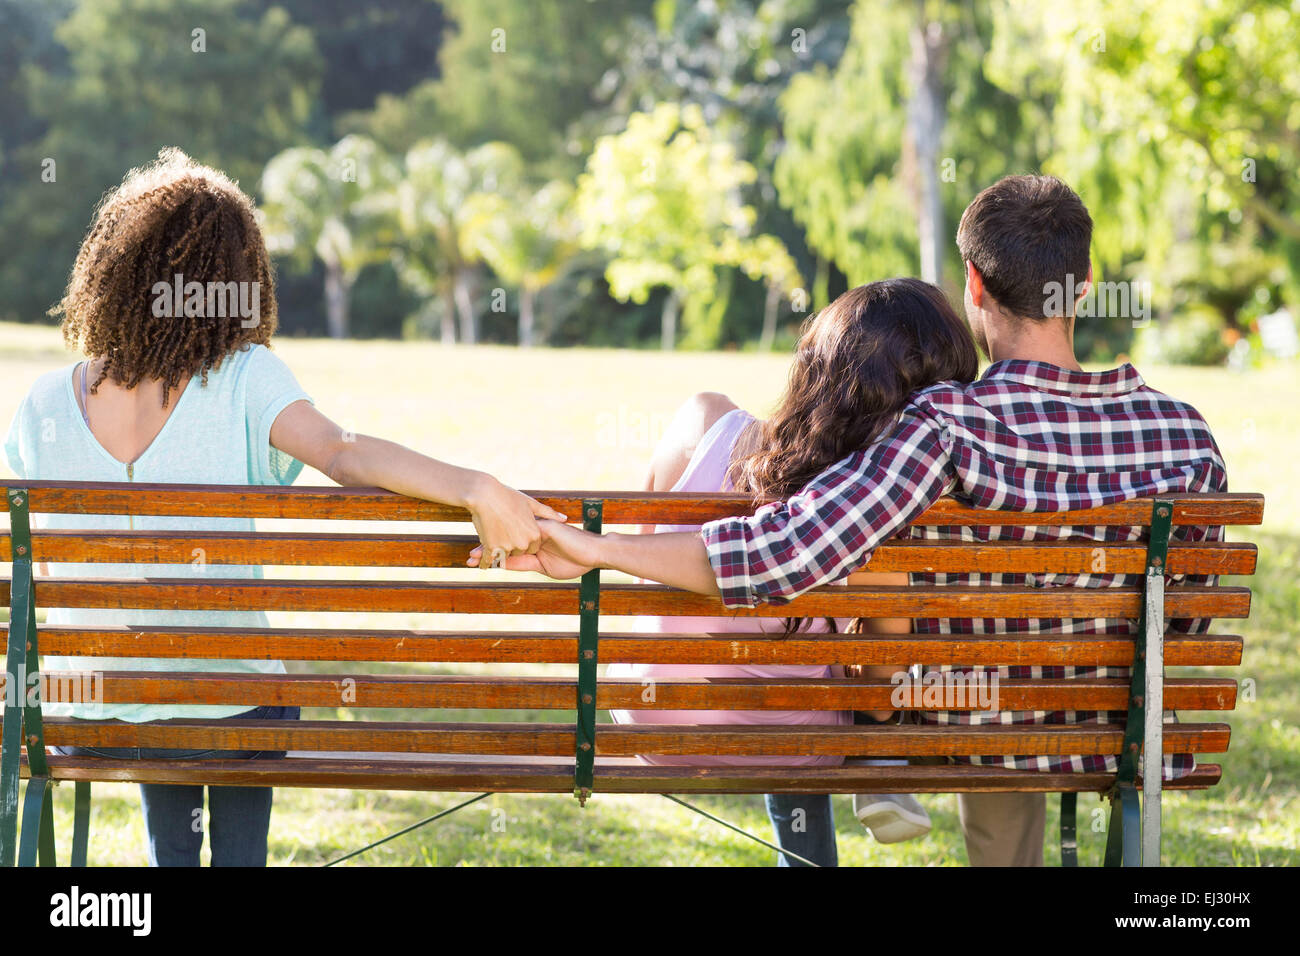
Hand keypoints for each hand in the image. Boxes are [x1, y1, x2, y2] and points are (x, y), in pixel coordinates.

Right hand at [465, 476, 566, 568]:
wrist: (484, 494)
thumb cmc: (507, 497)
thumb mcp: (530, 503)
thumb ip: (548, 514)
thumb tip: (565, 519)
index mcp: (534, 534)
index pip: (532, 547)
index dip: (524, 540)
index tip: (516, 531)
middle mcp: (523, 543)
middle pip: (519, 552)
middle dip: (512, 547)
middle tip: (502, 534)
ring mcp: (508, 547)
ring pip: (504, 555)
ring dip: (497, 553)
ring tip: (489, 542)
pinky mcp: (492, 548)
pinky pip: (490, 560)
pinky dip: (484, 562)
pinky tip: (479, 562)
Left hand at [468, 518, 601, 578]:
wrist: (593, 554)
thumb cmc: (573, 562)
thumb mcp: (542, 567)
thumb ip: (523, 563)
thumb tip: (503, 565)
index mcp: (531, 543)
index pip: (508, 550)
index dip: (491, 555)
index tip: (474, 562)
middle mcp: (530, 534)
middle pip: (504, 541)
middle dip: (486, 550)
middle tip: (467, 559)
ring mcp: (535, 529)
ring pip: (509, 536)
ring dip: (491, 545)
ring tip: (474, 555)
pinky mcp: (541, 526)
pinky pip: (520, 533)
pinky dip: (506, 541)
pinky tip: (494, 547)